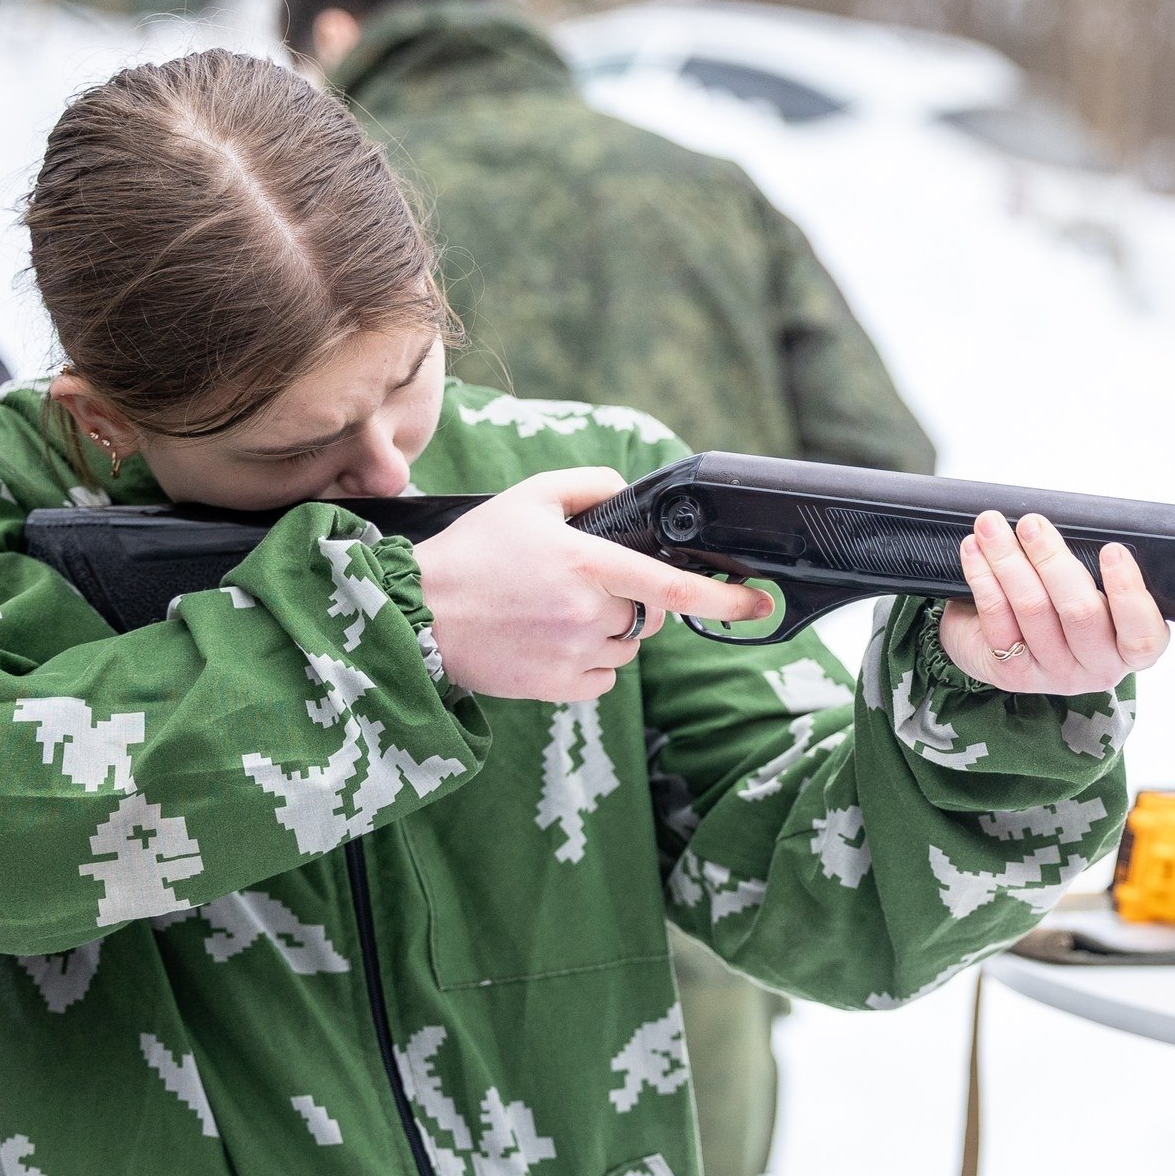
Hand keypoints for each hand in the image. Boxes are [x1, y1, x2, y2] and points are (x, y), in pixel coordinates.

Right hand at [412, 467, 770, 700]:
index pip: (673, 589)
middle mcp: (587, 614)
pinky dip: (592, 663)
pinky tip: (551, 641)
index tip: (758, 603)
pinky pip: (604, 679)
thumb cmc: (472, 553)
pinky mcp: (558, 688)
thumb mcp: (528, 498)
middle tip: (584, 585)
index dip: (724, 600)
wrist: (416, 616)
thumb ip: (589, 487)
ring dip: (612, 632)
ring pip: (629, 648)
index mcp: (587, 565)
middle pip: (651, 616)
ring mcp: (574, 655)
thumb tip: (628, 494)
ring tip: (554, 612)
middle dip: (636, 601)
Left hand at [942, 511, 1171, 693]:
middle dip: (1052, 559)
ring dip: (1008, 559)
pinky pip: (997, 617)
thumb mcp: (1089, 590)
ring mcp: (1054, 674)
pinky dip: (983, 577)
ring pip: (1033, 609)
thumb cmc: (1058, 607)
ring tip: (991, 526)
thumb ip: (1093, 569)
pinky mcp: (1013, 674)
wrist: (1001, 645)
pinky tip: (974, 551)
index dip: (1129, 592)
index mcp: (1128, 648)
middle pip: (1081, 612)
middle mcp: (1097, 667)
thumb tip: (1077, 524)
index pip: (1142, 633)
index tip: (1112, 550)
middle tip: (1031, 524)